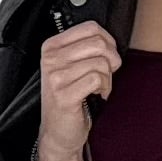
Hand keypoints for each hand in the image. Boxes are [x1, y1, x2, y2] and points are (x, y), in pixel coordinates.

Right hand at [38, 21, 120, 160]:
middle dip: (111, 60)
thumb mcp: (72, 67)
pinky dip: (104, 89)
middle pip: (98, 43)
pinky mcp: (64, 95)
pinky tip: (97, 96)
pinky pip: (97, 79)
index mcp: (52, 47)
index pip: (91, 28)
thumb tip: (109, 40)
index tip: (106, 57)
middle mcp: (51, 59)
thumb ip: (86, 49)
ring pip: (100, 63)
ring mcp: (55, 77)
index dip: (108, 42)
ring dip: (107, 78)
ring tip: (98, 88)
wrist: (58, 132)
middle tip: (105, 75)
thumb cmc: (70, 98)